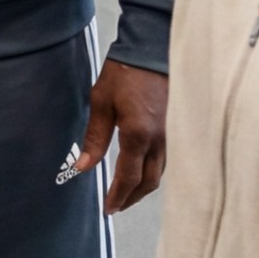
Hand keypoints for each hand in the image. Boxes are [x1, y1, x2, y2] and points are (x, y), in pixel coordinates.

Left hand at [65, 58, 168, 211]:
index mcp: (138, 135)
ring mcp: (170, 135)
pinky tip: (142, 171)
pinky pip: (166, 159)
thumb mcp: (101, 102)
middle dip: (131, 198)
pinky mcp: (174, 127)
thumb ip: (94, 138)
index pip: (129, 178)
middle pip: (148, 182)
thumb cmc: (124, 72)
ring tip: (126, 193)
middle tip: (116, 207)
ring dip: (143, 187)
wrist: (152, 49)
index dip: (118, 196)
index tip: (108, 208)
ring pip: (160, 172)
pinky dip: (153, 172)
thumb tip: (84, 167)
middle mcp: (159, 140)